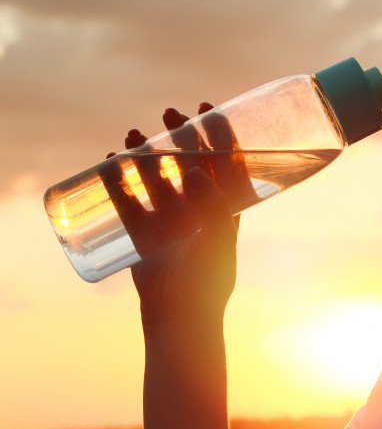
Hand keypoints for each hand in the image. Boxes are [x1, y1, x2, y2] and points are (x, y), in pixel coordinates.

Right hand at [103, 104, 247, 324]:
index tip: (206, 108)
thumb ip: (216, 206)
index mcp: (226, 207)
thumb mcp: (220, 240)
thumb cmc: (209, 281)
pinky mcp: (144, 235)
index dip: (218, 133)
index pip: (225, 161)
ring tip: (132, 133)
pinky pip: (128, 203)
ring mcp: (170, 220)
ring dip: (144, 154)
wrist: (181, 319)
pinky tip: (108, 164)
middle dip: (179, 136)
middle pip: (189, 162)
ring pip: (156, 178)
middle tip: (168, 113)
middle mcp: (199, 208)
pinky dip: (118, 184)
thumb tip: (200, 171)